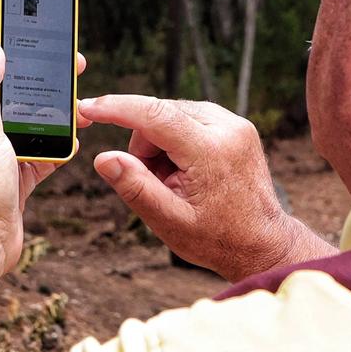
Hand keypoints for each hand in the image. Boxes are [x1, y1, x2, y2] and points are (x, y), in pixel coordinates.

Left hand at [0, 42, 84, 280]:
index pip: (3, 76)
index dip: (24, 56)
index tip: (49, 41)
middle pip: (25, 99)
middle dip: (50, 82)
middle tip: (77, 66)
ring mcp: (6, 159)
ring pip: (39, 127)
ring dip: (60, 115)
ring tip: (82, 102)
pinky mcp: (20, 181)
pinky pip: (46, 156)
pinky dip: (61, 147)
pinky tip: (75, 140)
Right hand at [78, 94, 330, 281]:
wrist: (262, 243)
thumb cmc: (217, 238)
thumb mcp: (169, 221)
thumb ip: (135, 188)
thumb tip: (104, 158)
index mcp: (211, 151)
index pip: (154, 115)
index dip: (116, 108)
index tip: (88, 108)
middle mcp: (228, 128)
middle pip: (160, 114)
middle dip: (144, 144)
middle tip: (156, 183)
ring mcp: (235, 124)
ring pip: (172, 114)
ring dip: (160, 143)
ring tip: (176, 181)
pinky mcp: (236, 125)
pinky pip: (190, 119)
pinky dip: (177, 140)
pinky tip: (187, 171)